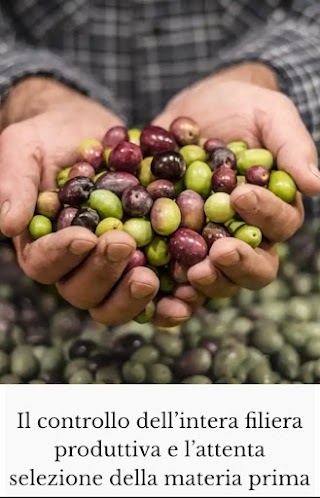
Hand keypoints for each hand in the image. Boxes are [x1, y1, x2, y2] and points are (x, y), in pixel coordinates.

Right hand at [0, 78, 160, 324]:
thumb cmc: (53, 139)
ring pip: (115, 301)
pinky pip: (155, 295)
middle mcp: (75, 267)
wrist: (95, 133)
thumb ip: (14, 183)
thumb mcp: (25, 148)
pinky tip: (186, 299)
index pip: (44, 262)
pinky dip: (167, 303)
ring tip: (152, 277)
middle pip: (82, 290)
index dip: (62, 255)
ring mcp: (111, 271)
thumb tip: (7, 223)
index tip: (84, 236)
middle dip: (102, 272)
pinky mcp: (144, 265)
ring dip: (132, 295)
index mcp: (43, 245)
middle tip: (124, 244)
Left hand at [153, 63, 319, 298]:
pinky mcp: (175, 244)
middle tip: (218, 254)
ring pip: (218, 279)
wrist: (195, 111)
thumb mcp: (270, 115)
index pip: (280, 224)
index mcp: (273, 210)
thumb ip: (292, 146)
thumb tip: (315, 184)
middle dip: (238, 264)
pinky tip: (155, 283)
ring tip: (190, 272)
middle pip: (255, 267)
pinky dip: (169, 286)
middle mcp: (245, 235)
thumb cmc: (241, 109)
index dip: (265, 214)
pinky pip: (175, 274)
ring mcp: (209, 244)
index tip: (242, 196)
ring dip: (207, 282)